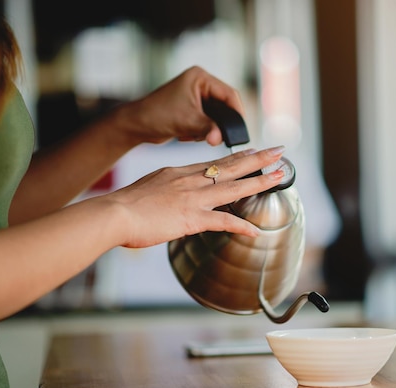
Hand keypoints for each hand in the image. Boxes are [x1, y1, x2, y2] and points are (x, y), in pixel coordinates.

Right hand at [107, 146, 285, 247]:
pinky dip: (241, 226)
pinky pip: (222, 222)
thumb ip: (165, 188)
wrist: (114, 213)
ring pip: (234, 187)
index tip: (253, 151)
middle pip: (231, 167)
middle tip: (279, 150)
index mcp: (180, 172)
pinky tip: (256, 230)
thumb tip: (172, 195)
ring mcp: (193, 199)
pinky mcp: (191, 218)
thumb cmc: (125, 204)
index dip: (237, 157)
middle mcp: (190, 181)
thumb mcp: (149, 186)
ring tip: (281, 174)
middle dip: (258, 158)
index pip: (215, 163)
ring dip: (260, 180)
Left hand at [112, 66, 243, 147]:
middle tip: (218, 137)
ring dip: (207, 129)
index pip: (229, 94)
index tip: (241, 129)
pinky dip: (200, 131)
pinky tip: (185, 134)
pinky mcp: (192, 109)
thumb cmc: (157, 115)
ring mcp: (196, 97)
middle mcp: (199, 84)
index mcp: (200, 77)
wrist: (136, 125)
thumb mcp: (187, 121)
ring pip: (216, 117)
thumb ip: (208, 129)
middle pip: (224, 106)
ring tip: (191, 133)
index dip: (237, 112)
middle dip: (219, 123)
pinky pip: (207, 122)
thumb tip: (221, 139)